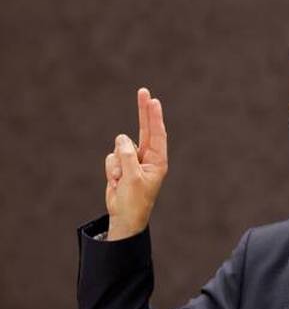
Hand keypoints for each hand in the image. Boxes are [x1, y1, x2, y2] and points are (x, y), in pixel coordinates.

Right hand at [105, 88, 167, 239]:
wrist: (123, 216)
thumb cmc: (135, 201)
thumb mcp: (132, 178)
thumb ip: (127, 156)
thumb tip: (122, 137)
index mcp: (157, 161)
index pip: (157, 134)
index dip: (154, 117)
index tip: (153, 100)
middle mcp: (147, 158)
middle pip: (144, 129)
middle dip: (143, 112)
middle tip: (144, 91)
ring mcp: (133, 160)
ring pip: (120, 147)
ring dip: (117, 164)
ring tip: (121, 180)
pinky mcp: (121, 165)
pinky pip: (111, 158)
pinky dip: (111, 170)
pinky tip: (116, 182)